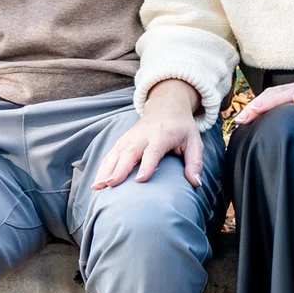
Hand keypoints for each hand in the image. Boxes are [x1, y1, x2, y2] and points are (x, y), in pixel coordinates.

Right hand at [92, 81, 206, 188]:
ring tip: (97, 186)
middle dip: (119, 169)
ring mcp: (130, 137)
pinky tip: (96, 182)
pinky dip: (102, 167)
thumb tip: (196, 184)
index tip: (140, 180)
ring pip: (115, 154)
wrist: (166, 106)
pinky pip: (111, 154)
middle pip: (129, 153)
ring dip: (105, 170)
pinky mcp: (123, 140)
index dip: (146, 165)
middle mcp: (143, 136)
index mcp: (162, 136)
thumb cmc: (182, 128)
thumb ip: (195, 162)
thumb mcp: (194, 141)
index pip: (153, 152)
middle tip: (110, 184)